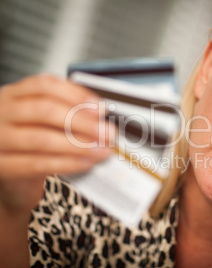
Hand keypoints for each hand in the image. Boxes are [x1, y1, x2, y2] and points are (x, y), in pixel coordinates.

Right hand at [0, 74, 112, 212]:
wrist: (12, 180)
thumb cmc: (32, 144)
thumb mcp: (46, 123)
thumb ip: (68, 113)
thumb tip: (101, 117)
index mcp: (14, 95)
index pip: (44, 85)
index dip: (76, 95)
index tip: (101, 108)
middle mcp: (2, 112)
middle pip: (44, 110)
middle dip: (82, 122)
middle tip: (107, 132)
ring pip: (41, 138)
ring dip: (78, 145)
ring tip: (101, 150)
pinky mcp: (1, 166)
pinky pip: (37, 164)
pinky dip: (67, 163)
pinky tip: (85, 163)